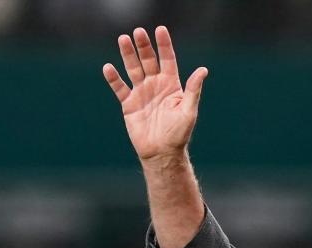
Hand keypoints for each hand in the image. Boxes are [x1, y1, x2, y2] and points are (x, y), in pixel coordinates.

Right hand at [102, 26, 207, 162]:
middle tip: (138, 32)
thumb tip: (203, 70)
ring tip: (123, 39)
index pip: (168, 60)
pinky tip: (109, 67)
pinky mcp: (129, 104)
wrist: (162, 152)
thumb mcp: (188, 111)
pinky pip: (120, 87)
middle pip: (148, 60)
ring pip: (133, 69)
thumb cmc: (178, 133)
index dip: (164, 45)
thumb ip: (193, 90)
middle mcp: (156, 86)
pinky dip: (114, 78)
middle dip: (143, 46)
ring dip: (128, 55)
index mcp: (171, 85)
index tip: (160, 30)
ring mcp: (141, 93)